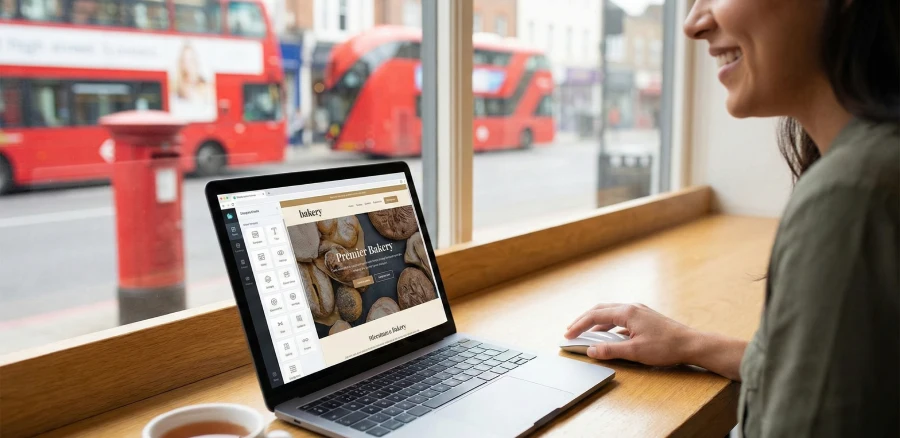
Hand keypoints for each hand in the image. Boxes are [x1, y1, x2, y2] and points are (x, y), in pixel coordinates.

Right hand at [564, 303, 697, 365]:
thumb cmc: (666, 347)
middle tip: (571, 330)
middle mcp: (631, 307)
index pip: (595, 316)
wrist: (691, 344)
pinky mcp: (644, 317)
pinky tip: (607, 334)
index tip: (568, 334)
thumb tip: (591, 350)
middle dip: (584, 320)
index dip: (579, 325)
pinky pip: (620, 317)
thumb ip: (610, 350)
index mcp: (627, 312)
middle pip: (600, 309)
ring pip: (610, 312)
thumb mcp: (635, 351)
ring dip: (596, 321)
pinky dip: (608, 324)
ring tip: (585, 331)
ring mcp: (639, 311)